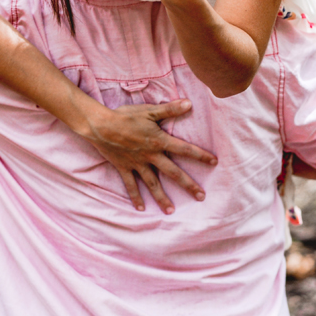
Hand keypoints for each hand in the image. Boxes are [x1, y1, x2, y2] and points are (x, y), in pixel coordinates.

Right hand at [82, 99, 217, 212]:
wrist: (101, 126)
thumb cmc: (125, 116)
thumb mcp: (149, 111)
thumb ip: (170, 109)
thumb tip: (189, 103)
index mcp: (159, 141)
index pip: (184, 149)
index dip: (200, 155)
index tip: (214, 162)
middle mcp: (150, 156)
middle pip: (173, 173)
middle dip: (188, 185)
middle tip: (201, 197)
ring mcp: (137, 164)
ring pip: (153, 184)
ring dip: (162, 198)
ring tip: (171, 211)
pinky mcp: (124, 168)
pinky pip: (131, 185)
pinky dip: (135, 196)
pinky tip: (141, 208)